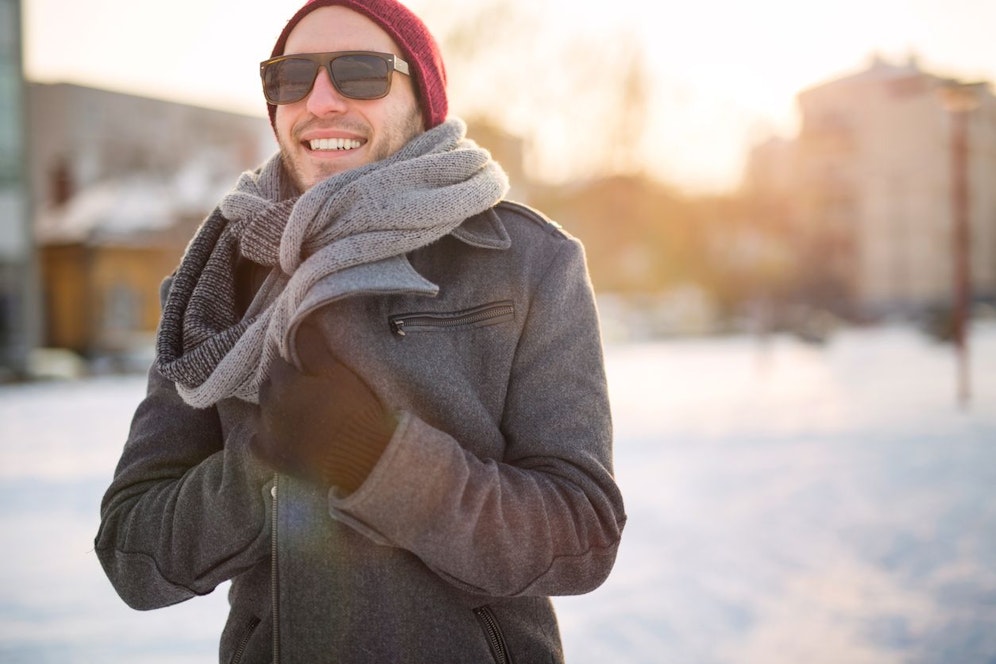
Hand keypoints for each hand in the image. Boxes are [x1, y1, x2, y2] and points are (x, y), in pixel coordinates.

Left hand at [251, 325, 396, 493]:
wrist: (360, 458)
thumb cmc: (353, 411)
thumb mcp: (338, 373)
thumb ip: (314, 349)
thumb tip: (300, 324)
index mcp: (286, 382)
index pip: (279, 363)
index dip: (289, 362)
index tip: (300, 365)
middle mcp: (269, 406)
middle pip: (266, 387)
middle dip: (278, 384)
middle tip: (297, 387)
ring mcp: (267, 433)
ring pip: (256, 413)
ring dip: (267, 408)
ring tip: (285, 410)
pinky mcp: (271, 458)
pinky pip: (255, 442)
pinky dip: (261, 435)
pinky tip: (272, 433)